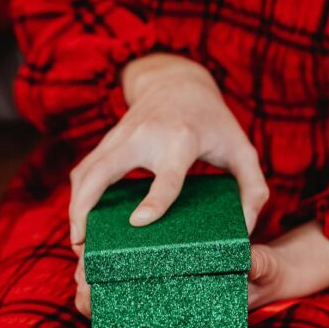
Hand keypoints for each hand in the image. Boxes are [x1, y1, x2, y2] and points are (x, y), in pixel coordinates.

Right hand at [69, 53, 268, 327]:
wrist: (177, 81)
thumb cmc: (213, 121)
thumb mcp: (242, 149)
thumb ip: (253, 188)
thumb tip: (245, 229)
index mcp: (180, 140)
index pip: (166, 175)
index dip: (154, 201)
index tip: (138, 223)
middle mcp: (143, 136)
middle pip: (102, 171)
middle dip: (86, 208)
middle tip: (83, 246)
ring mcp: (119, 137)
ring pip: (85, 172)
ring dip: (75, 207)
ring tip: (78, 242)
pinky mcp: (106, 141)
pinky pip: (84, 170)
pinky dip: (77, 196)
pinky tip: (80, 221)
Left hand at [75, 221, 328, 327]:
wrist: (262, 275)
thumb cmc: (259, 276)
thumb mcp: (263, 270)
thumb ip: (257, 266)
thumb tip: (249, 260)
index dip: (112, 323)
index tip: (95, 297)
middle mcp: (167, 325)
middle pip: (118, 323)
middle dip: (93, 301)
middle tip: (82, 273)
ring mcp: (158, 309)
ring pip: (112, 308)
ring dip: (92, 289)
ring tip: (80, 263)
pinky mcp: (154, 290)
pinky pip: (120, 291)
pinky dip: (103, 277)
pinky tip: (90, 257)